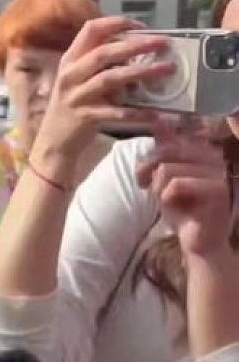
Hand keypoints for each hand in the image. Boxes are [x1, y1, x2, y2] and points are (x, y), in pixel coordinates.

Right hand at [31, 17, 171, 165]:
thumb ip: (102, 65)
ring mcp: (75, 95)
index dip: (117, 23)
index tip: (142, 26)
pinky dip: (137, 113)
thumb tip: (138, 53)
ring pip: (110, 79)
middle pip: (103, 53)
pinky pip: (115, 112)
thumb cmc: (73, 105)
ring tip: (167, 69)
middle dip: (136, 45)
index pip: (90, 30)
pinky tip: (156, 114)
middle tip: (163, 42)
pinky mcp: (84, 116)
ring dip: (141, 73)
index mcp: (70, 60)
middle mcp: (70, 74)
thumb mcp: (80, 80)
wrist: (54, 140)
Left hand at [136, 121, 233, 259]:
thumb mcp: (166, 177)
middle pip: (166, 151)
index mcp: (204, 151)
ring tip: (163, 199)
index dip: (150, 155)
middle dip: (147, 170)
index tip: (142, 174)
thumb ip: (165, 149)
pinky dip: (166, 197)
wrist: (199, 242)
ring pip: (168, 169)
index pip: (170, 139)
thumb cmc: (183, 209)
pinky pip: (177, 184)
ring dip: (157, 187)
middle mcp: (215, 158)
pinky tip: (173, 206)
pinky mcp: (218, 191)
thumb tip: (158, 120)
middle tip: (143, 186)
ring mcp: (219, 173)